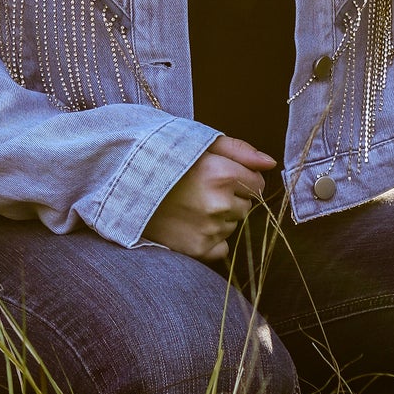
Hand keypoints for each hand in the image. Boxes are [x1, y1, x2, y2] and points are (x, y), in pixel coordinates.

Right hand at [142, 137, 273, 261]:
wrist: (123, 186)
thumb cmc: (163, 159)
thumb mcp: (199, 143)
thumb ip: (240, 150)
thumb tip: (270, 163)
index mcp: (221, 173)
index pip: (257, 184)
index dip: (240, 178)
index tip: (218, 176)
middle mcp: (219, 203)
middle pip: (246, 206)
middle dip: (230, 198)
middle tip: (199, 190)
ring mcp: (209, 229)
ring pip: (233, 225)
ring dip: (219, 218)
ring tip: (190, 206)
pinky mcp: (198, 250)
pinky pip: (221, 247)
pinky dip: (210, 239)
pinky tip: (189, 225)